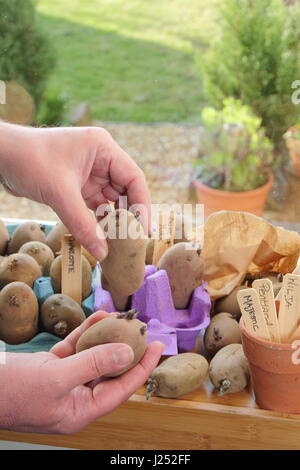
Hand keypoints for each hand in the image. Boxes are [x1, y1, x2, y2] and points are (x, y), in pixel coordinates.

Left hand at [0, 123, 150, 259]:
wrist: (0, 156)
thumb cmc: (28, 160)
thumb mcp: (59, 193)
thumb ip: (83, 224)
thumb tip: (102, 252)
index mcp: (103, 148)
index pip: (133, 178)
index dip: (142, 205)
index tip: (143, 231)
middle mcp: (100, 159)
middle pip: (124, 190)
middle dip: (128, 216)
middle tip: (132, 242)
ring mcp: (88, 172)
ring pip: (110, 200)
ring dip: (113, 221)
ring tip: (118, 243)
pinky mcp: (76, 185)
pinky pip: (94, 206)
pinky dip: (98, 221)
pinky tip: (101, 237)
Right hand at [0, 311, 162, 433]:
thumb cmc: (14, 392)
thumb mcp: (57, 378)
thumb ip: (93, 364)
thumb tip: (126, 354)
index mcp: (81, 410)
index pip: (121, 388)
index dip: (142, 368)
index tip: (157, 347)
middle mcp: (76, 396)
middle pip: (110, 371)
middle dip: (126, 349)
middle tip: (141, 329)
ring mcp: (64, 381)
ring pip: (93, 356)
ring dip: (106, 337)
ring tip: (120, 318)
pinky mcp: (52, 366)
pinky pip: (75, 348)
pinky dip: (86, 333)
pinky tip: (98, 318)